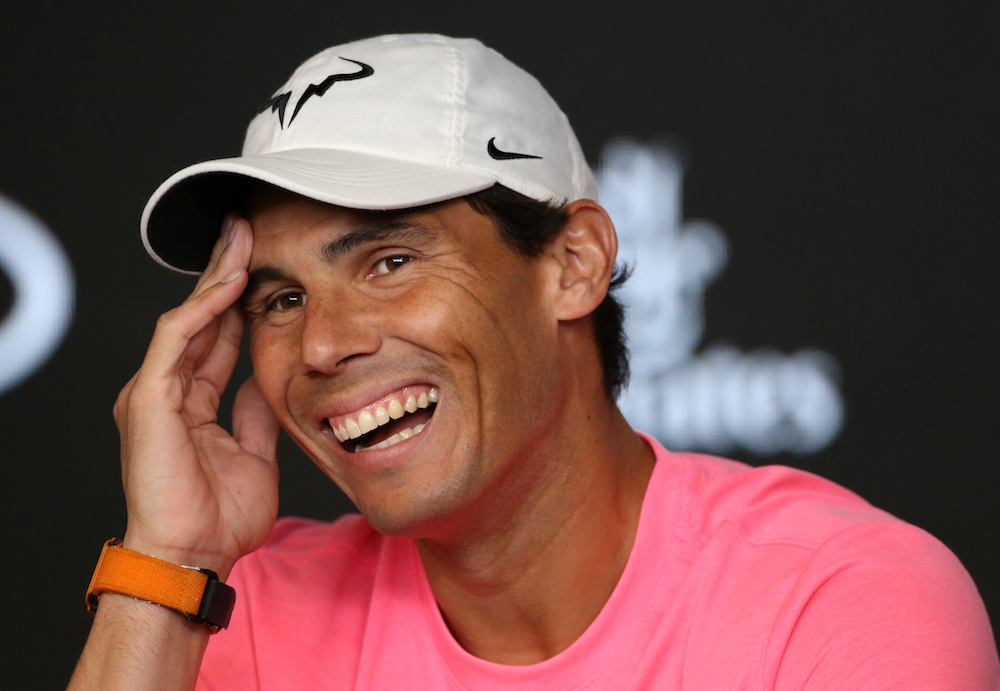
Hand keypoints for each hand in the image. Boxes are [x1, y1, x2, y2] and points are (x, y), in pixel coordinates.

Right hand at [113, 214, 279, 577]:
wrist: (194, 554)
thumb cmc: (218, 518)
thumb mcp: (253, 456)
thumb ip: (253, 417)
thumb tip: (263, 386)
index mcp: (191, 404)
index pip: (215, 338)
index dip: (237, 302)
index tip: (263, 267)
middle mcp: (168, 390)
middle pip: (199, 318)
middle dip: (224, 273)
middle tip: (246, 231)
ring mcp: (155, 391)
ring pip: (187, 318)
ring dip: (215, 277)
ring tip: (240, 238)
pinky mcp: (150, 396)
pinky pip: (176, 338)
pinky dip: (203, 308)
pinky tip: (229, 281)